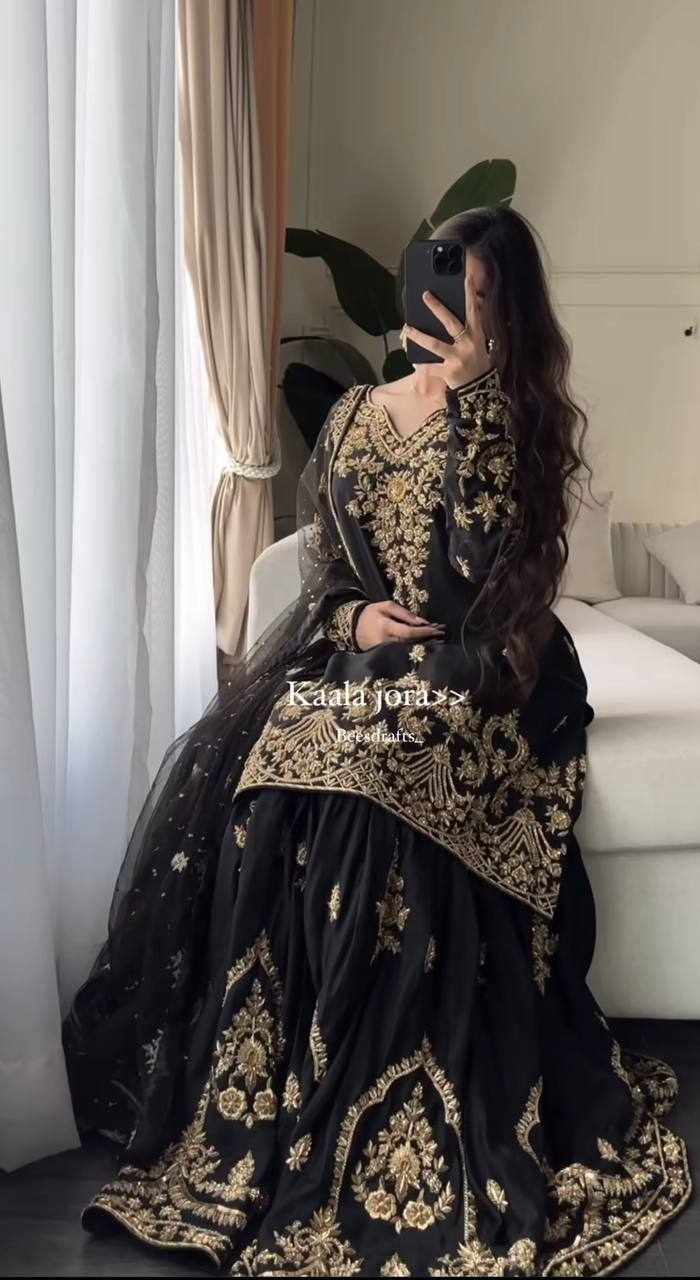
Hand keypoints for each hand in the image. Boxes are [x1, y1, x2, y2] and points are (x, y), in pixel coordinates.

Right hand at [355, 601, 445, 650]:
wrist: (353, 627)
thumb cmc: (371, 614)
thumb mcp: (386, 606)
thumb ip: (404, 613)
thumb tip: (422, 622)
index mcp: (386, 628)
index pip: (410, 633)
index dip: (425, 632)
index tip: (438, 628)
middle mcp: (386, 642)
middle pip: (413, 643)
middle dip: (429, 638)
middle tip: (443, 632)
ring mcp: (385, 652)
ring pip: (410, 649)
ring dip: (425, 643)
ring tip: (438, 636)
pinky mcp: (385, 656)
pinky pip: (404, 652)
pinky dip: (416, 647)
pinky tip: (426, 643)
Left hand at [403, 264, 493, 389]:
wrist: (479, 391)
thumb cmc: (477, 364)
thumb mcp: (479, 345)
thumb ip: (471, 330)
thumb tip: (469, 308)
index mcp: (476, 335)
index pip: (474, 311)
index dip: (470, 294)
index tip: (466, 278)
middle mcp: (467, 344)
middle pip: (450, 322)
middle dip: (437, 308)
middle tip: (425, 295)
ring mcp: (457, 358)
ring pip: (434, 344)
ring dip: (418, 336)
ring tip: (406, 328)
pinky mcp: (448, 372)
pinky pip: (430, 366)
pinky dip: (420, 363)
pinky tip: (412, 359)